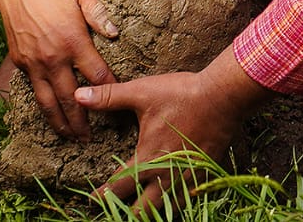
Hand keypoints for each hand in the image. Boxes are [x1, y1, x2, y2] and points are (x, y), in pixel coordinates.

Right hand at [0, 0, 118, 138]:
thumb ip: (99, 14)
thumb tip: (115, 32)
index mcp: (73, 41)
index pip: (96, 74)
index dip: (110, 89)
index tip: (119, 99)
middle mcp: (54, 57)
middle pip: (72, 98)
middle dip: (83, 120)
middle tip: (91, 138)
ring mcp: (35, 63)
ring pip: (49, 101)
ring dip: (60, 122)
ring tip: (70, 136)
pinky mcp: (21, 62)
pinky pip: (34, 90)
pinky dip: (43, 106)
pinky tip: (51, 114)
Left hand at [77, 50, 268, 211]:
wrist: (224, 97)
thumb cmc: (182, 94)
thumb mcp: (142, 92)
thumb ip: (109, 97)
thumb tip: (79, 95)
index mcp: (147, 159)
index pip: (116, 188)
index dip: (100, 197)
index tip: (92, 200)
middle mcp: (165, 177)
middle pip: (141, 212)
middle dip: (125, 214)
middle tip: (114, 212)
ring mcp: (186, 179)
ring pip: (165, 211)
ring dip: (150, 213)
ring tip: (141, 213)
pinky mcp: (203, 175)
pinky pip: (187, 202)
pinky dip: (175, 207)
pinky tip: (171, 204)